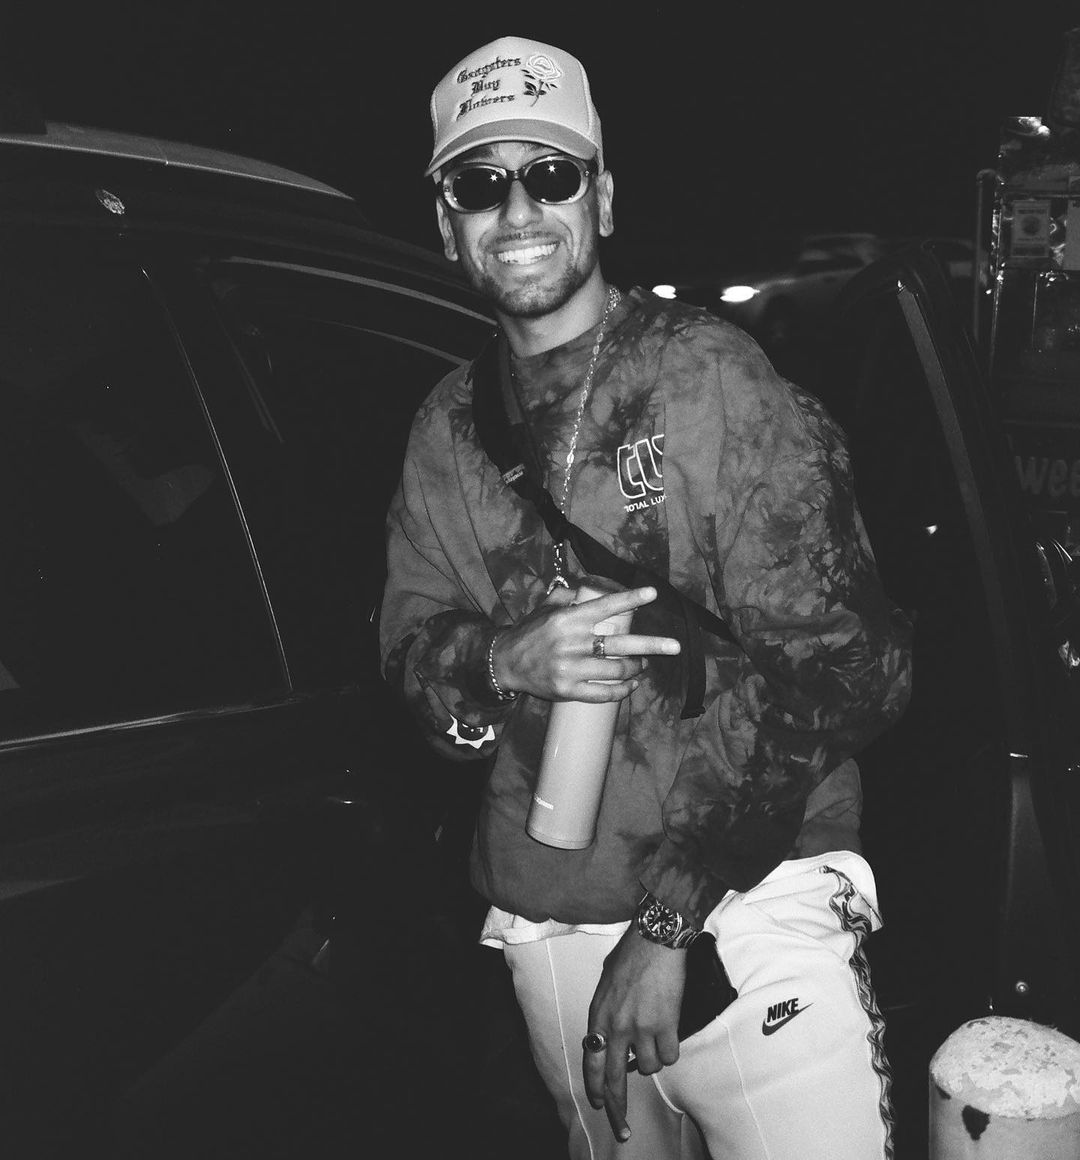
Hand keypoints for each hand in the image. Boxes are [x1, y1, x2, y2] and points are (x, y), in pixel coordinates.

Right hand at [490, 586, 679, 702]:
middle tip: (675, 647)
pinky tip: (631, 686)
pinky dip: (621, 691)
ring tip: (643, 665)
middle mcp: (572, 643)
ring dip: (636, 668)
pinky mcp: (568, 691)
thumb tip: (587, 587)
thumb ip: (567, 595)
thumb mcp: (545, 607)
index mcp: (568, 619)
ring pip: (616, 670)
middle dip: (652, 646)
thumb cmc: (530, 632)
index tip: (653, 595)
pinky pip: (603, 693)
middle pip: (621, 644)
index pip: (606, 606)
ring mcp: (570, 669)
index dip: (631, 599)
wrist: (505, 663)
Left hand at [582, 926, 686, 1142]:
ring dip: (652, 1059)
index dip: (595, 1087)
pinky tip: (670, 1033)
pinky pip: (669, 1056)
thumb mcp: (607, 982)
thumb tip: (612, 1032)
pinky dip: (671, 1050)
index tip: (599, 1105)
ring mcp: (641, 1028)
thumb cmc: (631, 954)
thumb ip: (607, 1011)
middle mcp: (617, 1026)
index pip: (591, 1061)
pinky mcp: (666, 1025)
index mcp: (599, 1014)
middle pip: (614, 1078)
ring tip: (656, 1038)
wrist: (656, 939)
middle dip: (617, 1107)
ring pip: (648, 1067)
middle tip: (622, 1130)